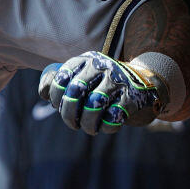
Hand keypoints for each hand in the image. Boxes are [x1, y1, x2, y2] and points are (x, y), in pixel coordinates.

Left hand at [38, 51, 164, 134]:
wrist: (145, 83)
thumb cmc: (102, 83)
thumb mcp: (82, 75)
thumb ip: (59, 80)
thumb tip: (44, 94)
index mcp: (85, 60)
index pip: (62, 77)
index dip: (56, 96)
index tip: (57, 106)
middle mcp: (101, 66)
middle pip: (75, 91)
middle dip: (68, 113)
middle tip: (71, 123)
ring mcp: (118, 81)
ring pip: (93, 105)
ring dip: (87, 123)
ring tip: (87, 128)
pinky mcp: (132, 97)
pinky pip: (113, 116)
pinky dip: (105, 126)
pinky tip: (103, 127)